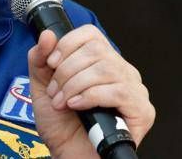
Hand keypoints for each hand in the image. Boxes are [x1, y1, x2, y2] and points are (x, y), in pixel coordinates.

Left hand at [27, 26, 154, 158]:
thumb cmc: (61, 125)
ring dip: (75, 85)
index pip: (90, 34)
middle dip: (67, 71)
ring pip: (106, 69)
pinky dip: (90, 96)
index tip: (51, 64)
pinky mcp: (142, 110)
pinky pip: (118, 91)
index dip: (67, 44)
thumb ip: (39, 59)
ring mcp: (135, 89)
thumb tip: (47, 35)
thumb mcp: (42, 87)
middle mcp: (122, 71)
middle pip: (96, 50)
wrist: (68, 155)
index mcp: (102, 61)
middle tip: (55, 92)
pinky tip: (77, 106)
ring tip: (63, 102)